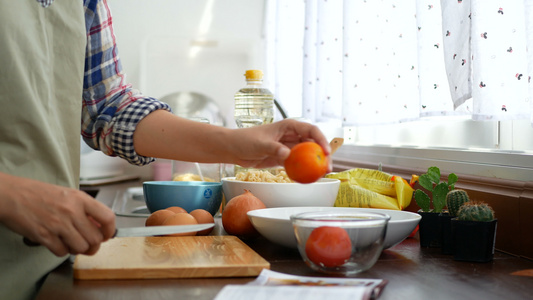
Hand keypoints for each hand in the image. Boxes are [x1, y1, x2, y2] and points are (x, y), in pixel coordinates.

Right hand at [0, 173, 115, 255]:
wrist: (11, 195)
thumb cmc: (38, 193)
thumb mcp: (67, 194)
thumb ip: (84, 208)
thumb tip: (99, 226)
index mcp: (80, 199)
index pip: (108, 217)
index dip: (110, 231)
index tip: (106, 235)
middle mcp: (72, 211)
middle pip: (95, 238)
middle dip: (93, 246)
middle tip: (87, 245)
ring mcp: (58, 224)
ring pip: (80, 248)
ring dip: (77, 249)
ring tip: (70, 242)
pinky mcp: (44, 236)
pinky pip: (62, 252)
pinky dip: (61, 251)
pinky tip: (56, 242)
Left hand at [230, 119, 331, 169]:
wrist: (233, 149)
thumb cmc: (245, 140)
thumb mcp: (261, 144)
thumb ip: (275, 148)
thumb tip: (288, 155)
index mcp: (289, 126)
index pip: (311, 130)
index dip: (321, 140)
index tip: (326, 152)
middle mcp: (291, 135)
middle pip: (312, 143)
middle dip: (322, 155)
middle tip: (327, 167)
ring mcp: (288, 147)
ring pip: (306, 155)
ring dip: (314, 164)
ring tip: (321, 175)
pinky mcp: (283, 158)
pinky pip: (297, 164)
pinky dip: (303, 170)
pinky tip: (307, 178)